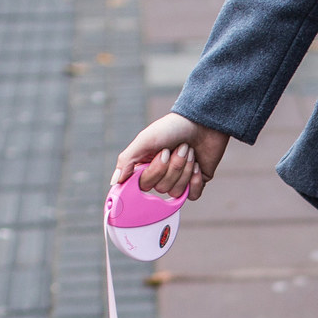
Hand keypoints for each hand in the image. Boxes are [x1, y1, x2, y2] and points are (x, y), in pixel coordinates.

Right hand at [114, 113, 230, 199]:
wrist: (203, 122)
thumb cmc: (172, 128)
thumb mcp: (145, 140)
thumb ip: (127, 161)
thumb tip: (114, 182)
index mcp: (144, 166)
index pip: (143, 185)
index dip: (154, 171)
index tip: (163, 154)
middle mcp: (160, 175)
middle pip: (161, 188)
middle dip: (173, 166)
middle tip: (180, 146)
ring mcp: (178, 180)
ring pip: (176, 191)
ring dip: (185, 169)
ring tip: (188, 150)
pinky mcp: (195, 183)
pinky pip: (192, 195)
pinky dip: (195, 181)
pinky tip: (197, 164)